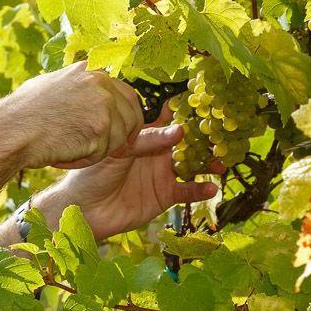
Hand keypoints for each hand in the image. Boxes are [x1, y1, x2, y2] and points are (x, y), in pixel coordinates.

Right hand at [0, 61, 143, 195]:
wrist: (9, 131)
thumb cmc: (19, 114)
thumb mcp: (48, 87)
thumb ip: (73, 87)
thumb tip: (83, 91)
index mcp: (89, 70)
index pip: (125, 93)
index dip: (125, 115)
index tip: (123, 130)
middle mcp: (99, 81)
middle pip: (131, 114)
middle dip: (125, 134)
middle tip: (111, 149)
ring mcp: (102, 103)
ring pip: (119, 136)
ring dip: (98, 149)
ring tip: (68, 149)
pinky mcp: (100, 127)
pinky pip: (103, 152)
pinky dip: (85, 159)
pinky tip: (63, 154)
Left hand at [31, 109, 222, 240]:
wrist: (83, 209)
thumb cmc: (91, 174)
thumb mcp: (118, 151)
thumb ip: (147, 140)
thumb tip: (180, 130)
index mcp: (144, 135)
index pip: (170, 118)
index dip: (188, 110)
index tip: (210, 100)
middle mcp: (158, 151)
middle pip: (189, 141)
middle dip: (207, 137)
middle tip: (226, 133)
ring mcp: (163, 173)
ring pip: (194, 164)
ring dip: (210, 162)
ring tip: (222, 162)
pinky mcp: (165, 195)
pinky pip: (188, 191)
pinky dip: (201, 189)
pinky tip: (211, 187)